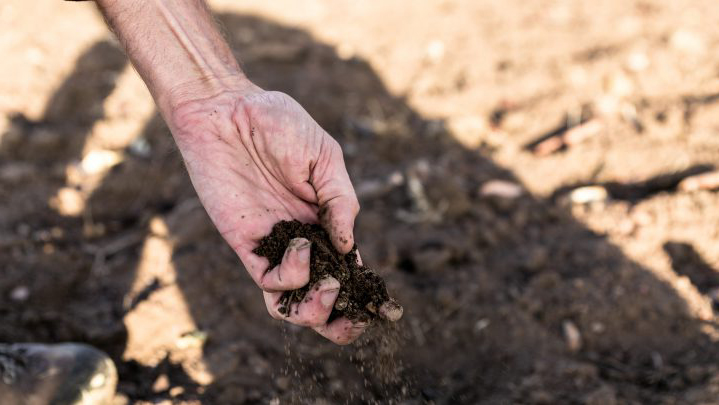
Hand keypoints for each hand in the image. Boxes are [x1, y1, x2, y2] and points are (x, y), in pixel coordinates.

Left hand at [168, 83, 364, 343]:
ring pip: (291, 301)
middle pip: (321, 297)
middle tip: (354, 317)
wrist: (224, 109)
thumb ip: (340, 202)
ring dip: (314, 311)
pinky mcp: (244, 242)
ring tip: (328, 290)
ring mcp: (273, 244)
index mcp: (326, 222)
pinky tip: (301, 245)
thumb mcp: (325, 157)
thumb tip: (351, 249)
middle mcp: (301, 240)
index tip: (388, 309)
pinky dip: (290, 275)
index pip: (348, 270)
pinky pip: (267, 279)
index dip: (366, 294)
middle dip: (340, 320)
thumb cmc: (278, 123)